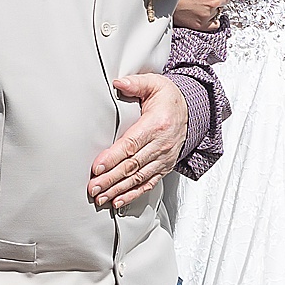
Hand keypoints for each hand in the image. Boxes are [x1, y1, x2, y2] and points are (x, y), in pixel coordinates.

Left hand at [88, 74, 188, 208]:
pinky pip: (148, 183)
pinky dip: (133, 194)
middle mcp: (162, 144)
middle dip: (111, 179)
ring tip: (101, 198)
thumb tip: (119, 83)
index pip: (131, 144)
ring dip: (118, 189)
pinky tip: (118, 200)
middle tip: (93, 188)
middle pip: (132, 165)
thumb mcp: (155, 84)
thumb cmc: (169, 98)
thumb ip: (136, 83)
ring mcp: (164, 158)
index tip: (97, 167)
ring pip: (138, 177)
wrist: (191, 110)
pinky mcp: (164, 166)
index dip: (113, 157)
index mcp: (156, 125)